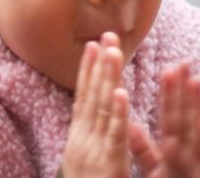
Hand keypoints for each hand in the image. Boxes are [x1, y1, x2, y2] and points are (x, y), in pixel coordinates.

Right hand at [61, 32, 130, 177]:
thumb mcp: (89, 167)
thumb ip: (98, 144)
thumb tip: (103, 125)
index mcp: (79, 142)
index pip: (83, 99)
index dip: (89, 72)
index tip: (94, 45)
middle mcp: (82, 142)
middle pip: (91, 97)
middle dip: (98, 65)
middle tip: (105, 35)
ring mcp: (93, 153)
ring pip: (102, 110)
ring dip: (107, 79)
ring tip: (113, 52)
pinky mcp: (108, 166)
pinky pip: (114, 136)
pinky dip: (116, 113)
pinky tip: (120, 92)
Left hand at [128, 61, 199, 177]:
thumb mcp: (156, 171)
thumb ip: (144, 149)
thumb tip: (128, 123)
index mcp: (174, 153)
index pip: (170, 118)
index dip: (169, 94)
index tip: (167, 66)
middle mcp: (190, 157)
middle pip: (185, 120)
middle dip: (184, 91)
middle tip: (182, 61)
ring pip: (199, 135)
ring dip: (198, 107)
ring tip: (196, 80)